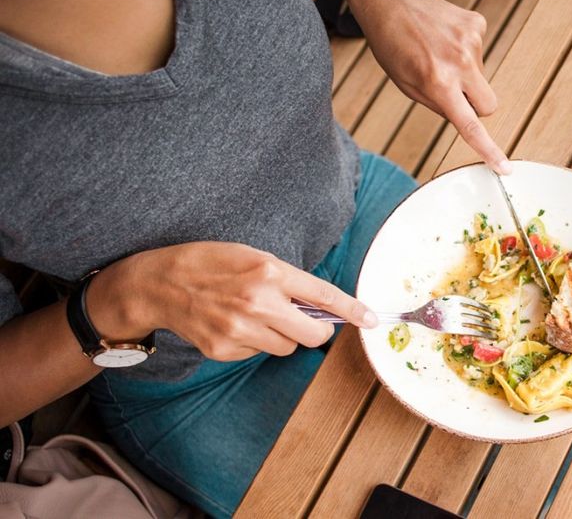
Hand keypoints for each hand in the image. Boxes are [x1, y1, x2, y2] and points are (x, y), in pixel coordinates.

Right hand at [86, 242, 377, 360]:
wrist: (159, 284)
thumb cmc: (210, 262)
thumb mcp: (253, 256)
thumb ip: (288, 279)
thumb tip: (322, 305)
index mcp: (270, 272)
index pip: (324, 296)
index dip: (352, 310)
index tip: (372, 320)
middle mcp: (258, 303)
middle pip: (313, 336)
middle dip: (317, 332)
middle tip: (306, 322)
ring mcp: (240, 330)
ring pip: (286, 348)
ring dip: (282, 336)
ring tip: (255, 315)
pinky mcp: (224, 349)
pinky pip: (257, 354)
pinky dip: (254, 343)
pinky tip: (233, 325)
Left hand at [343, 0, 511, 173]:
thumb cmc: (391, 43)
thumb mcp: (406, 85)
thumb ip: (438, 105)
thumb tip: (464, 114)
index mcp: (438, 83)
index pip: (470, 125)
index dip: (489, 149)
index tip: (504, 167)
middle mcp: (460, 62)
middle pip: (489, 105)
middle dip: (475, 105)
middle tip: (452, 91)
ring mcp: (472, 41)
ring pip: (482, 77)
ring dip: (465, 73)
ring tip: (437, 53)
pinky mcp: (477, 24)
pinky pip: (480, 52)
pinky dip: (465, 51)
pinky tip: (444, 39)